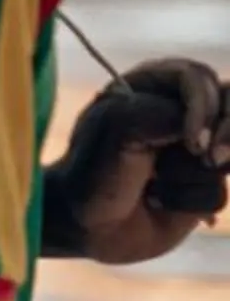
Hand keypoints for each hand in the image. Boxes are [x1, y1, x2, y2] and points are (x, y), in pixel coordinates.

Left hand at [46, 56, 228, 264]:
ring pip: (228, 157)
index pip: (199, 78)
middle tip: (206, 157)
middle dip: (224, 137)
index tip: (191, 140)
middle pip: (229, 108)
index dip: (204, 107)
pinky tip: (158, 201)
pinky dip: (189, 201)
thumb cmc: (94, 165)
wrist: (85, 223)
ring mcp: (193, 150)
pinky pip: (219, 192)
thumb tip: (209, 137)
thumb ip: (171, 114)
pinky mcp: (201, 185)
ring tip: (156, 180)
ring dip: (192, 175)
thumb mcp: (122, 125)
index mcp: (152, 84)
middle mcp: (177, 113)